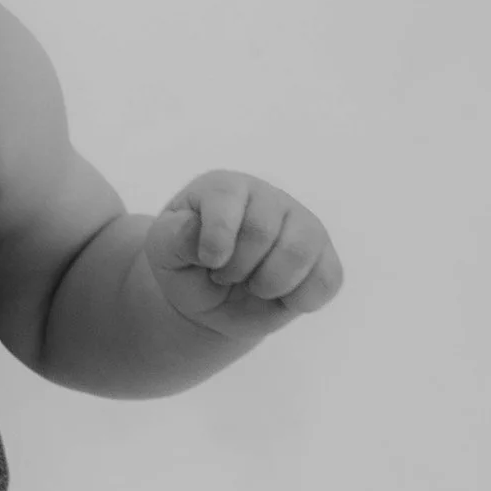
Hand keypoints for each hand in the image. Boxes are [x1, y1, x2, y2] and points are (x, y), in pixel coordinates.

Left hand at [145, 173, 343, 334]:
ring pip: (300, 253)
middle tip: (224, 276)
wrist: (210, 302)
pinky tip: (278, 296)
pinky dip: (300, 299)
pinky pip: (327, 280)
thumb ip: (171, 236)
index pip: (227, 201)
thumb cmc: (186, 268)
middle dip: (236, 269)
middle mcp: (269, 198)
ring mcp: (302, 226)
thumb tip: (193, 226)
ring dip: (268, 285)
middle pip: (262, 232)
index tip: (208, 261)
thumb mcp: (162, 253)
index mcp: (225, 188)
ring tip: (252, 285)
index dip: (216, 240)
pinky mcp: (324, 258)